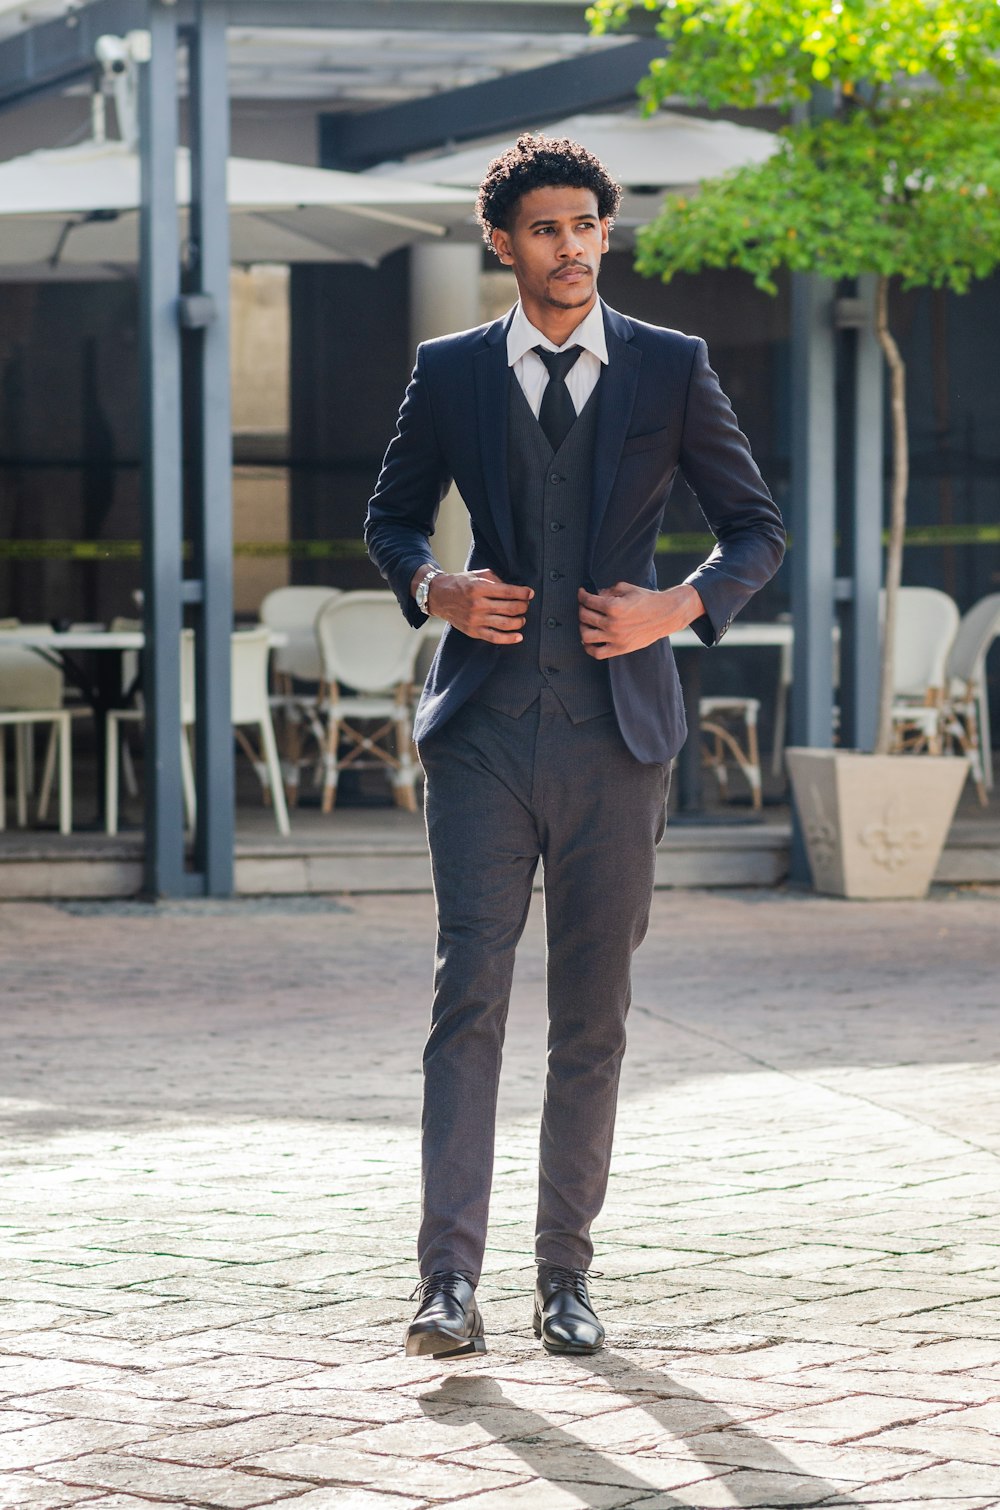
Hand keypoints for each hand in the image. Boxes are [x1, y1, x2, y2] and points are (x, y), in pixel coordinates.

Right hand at [427, 569, 532, 644]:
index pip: (507, 591)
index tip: (530, 593)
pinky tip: (519, 636)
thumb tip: (514, 589)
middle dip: (523, 607)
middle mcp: (477, 605)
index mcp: (479, 588)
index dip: (522, 593)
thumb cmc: (460, 584)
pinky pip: (494, 638)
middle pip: (509, 608)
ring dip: (519, 621)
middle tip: (526, 605)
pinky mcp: (473, 631)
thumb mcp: (477, 575)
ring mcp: (475, 620)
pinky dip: (509, 638)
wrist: (438, 596)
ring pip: (505, 624)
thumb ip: (495, 580)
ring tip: (522, 618)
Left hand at [578, 582, 704, 659]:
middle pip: (584, 617)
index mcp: (613, 606)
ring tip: (587, 622)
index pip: (588, 601)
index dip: (582, 595)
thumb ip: (608, 590)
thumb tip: (596, 595)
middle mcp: (612, 623)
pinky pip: (597, 653)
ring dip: (582, 627)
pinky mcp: (620, 649)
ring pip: (586, 635)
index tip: (582, 593)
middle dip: (582, 608)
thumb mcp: (627, 588)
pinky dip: (588, 647)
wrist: (666, 615)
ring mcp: (615, 638)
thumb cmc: (647, 599)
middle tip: (585, 606)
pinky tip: (589, 640)